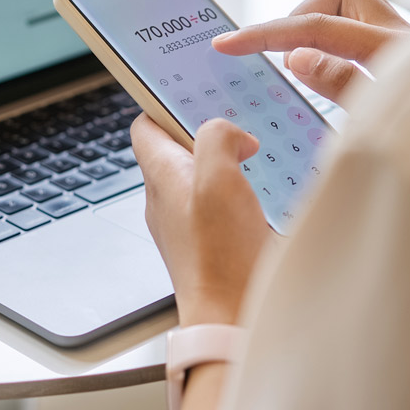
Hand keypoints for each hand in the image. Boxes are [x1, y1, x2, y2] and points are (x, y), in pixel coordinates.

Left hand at [131, 115, 274, 325]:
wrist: (232, 317)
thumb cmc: (220, 255)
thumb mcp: (220, 178)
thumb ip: (217, 139)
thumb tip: (229, 134)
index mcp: (161, 175)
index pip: (144, 125)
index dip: (164, 103)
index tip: (193, 92)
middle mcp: (167, 197)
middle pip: (176, 147)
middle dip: (206, 131)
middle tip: (238, 123)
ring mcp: (186, 222)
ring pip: (200, 175)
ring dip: (227, 162)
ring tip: (256, 156)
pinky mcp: (209, 242)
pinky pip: (218, 204)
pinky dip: (239, 191)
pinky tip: (264, 193)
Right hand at [212, 0, 409, 107]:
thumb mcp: (384, 123)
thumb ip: (341, 84)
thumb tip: (299, 55)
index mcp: (394, 52)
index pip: (317, 27)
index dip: (266, 34)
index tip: (228, 44)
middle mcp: (407, 36)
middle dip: (305, 16)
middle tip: (286, 56)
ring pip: (359, 10)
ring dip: (327, 28)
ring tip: (311, 67)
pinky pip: (371, 33)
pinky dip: (347, 43)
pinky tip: (342, 77)